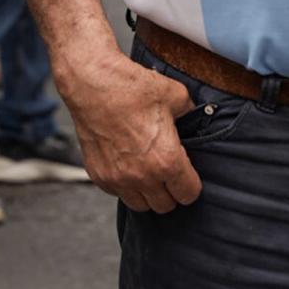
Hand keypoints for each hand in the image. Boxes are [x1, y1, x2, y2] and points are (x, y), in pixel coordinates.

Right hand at [58, 48, 202, 213]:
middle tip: (169, 172)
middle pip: (165, 206)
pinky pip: (118, 193)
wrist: (93, 83)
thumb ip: (190, 114)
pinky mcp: (99, 175)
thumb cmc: (132, 87)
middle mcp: (142, 177)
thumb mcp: (176, 95)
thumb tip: (195, 118)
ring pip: (141, 205)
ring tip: (149, 171)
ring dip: (148, 193)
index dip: (192, 184)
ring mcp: (118, 179)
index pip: (189, 194)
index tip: (188, 174)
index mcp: (166, 160)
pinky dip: (126, 185)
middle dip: (171, 191)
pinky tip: (128, 164)